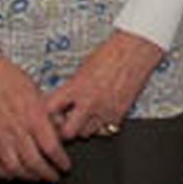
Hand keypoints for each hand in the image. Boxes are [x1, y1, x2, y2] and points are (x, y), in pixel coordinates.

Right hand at [0, 39, 71, 181]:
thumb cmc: (10, 79)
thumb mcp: (39, 94)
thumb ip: (48, 115)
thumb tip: (60, 131)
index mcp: (33, 117)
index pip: (51, 148)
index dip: (60, 161)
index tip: (65, 166)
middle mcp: (16, 129)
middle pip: (34, 162)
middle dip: (47, 174)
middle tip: (54, 176)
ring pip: (14, 168)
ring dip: (28, 177)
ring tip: (36, 177)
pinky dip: (3, 173)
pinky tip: (11, 174)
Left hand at [47, 30, 166, 142]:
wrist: (136, 50)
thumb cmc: (112, 52)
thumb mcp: (83, 68)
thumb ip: (73, 87)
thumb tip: (65, 99)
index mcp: (76, 87)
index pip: (49, 110)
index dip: (47, 115)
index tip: (49, 115)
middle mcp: (89, 102)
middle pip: (67, 132)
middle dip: (65, 129)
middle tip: (66, 123)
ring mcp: (105, 110)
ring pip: (87, 133)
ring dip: (84, 127)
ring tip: (87, 116)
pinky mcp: (120, 114)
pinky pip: (106, 130)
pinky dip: (103, 126)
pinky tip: (102, 115)